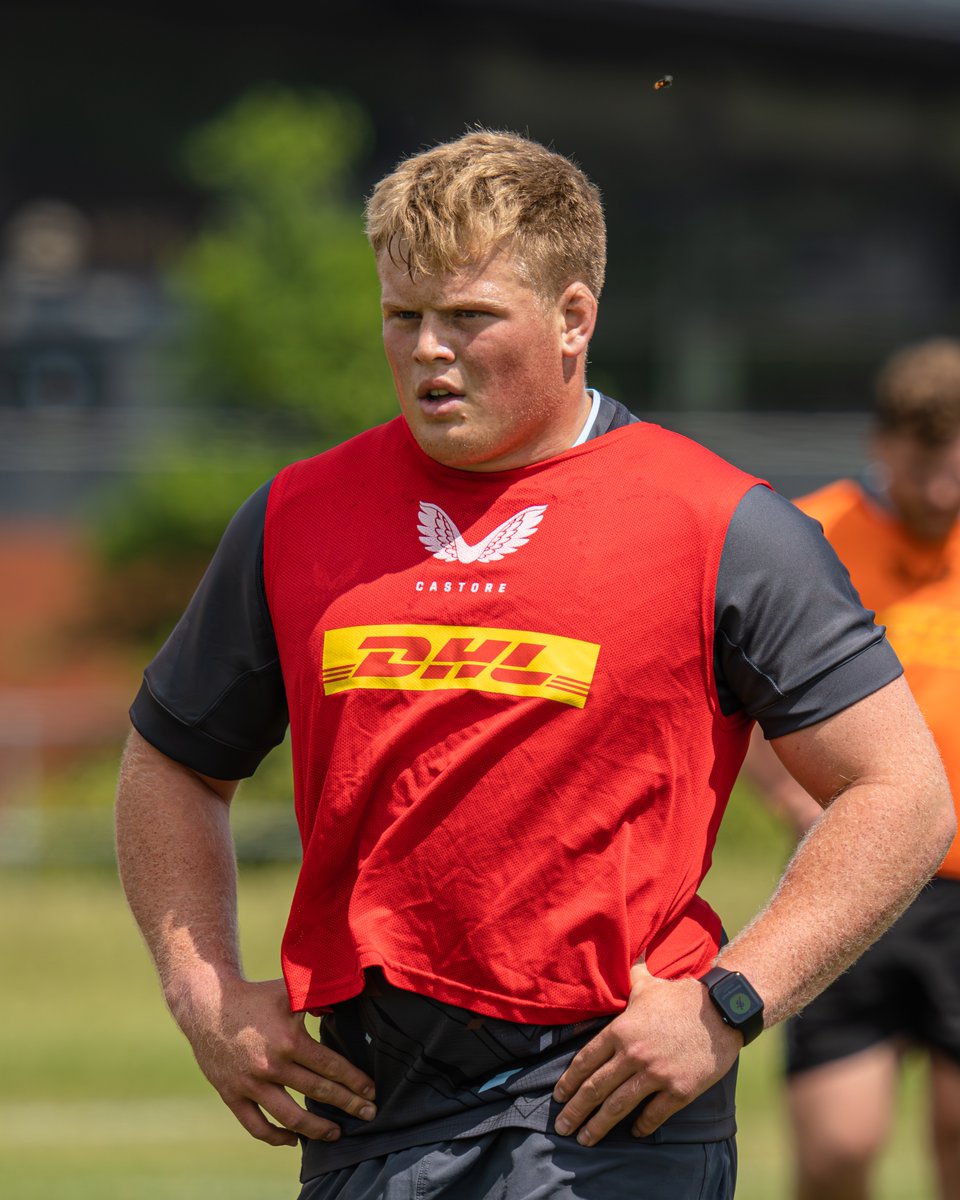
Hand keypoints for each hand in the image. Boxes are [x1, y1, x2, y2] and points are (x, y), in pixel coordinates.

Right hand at [174, 975, 376, 1146]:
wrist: (209, 1006)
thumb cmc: (256, 996)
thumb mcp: (289, 990)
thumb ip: (319, 997)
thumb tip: (351, 996)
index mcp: (289, 1040)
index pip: (331, 1067)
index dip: (354, 1081)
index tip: (372, 1092)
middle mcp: (271, 1066)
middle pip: (318, 1093)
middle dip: (348, 1105)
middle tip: (369, 1115)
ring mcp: (250, 1084)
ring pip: (290, 1118)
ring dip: (317, 1129)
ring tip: (336, 1133)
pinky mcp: (232, 1095)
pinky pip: (256, 1126)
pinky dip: (276, 1137)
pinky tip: (293, 1139)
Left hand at [552, 959, 741, 1145]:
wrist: (721, 1011)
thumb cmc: (680, 996)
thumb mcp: (646, 984)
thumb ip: (626, 980)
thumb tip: (613, 962)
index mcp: (621, 1030)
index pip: (586, 1061)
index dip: (569, 1082)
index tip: (559, 1097)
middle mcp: (634, 1054)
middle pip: (596, 1088)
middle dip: (576, 1111)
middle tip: (563, 1128)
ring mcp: (656, 1074)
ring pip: (618, 1106)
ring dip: (599, 1126)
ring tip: (586, 1140)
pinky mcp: (679, 1090)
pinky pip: (654, 1114)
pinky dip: (641, 1126)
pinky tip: (634, 1133)